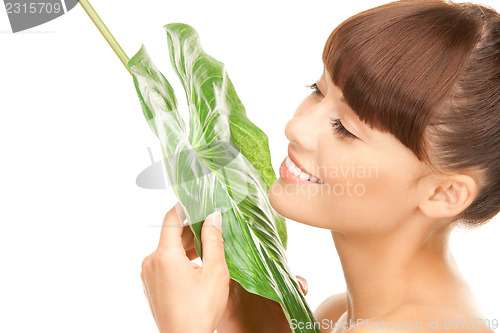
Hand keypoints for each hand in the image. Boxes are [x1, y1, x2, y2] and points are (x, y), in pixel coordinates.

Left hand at [163, 202, 308, 332]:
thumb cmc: (201, 310)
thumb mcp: (215, 271)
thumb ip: (213, 240)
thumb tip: (213, 216)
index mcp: (164, 255)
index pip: (170, 218)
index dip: (184, 206)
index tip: (196, 198)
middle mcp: (151, 262)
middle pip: (170, 235)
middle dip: (191, 230)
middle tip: (211, 226)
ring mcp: (148, 274)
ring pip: (168, 250)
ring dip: (186, 246)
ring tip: (208, 249)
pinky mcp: (150, 285)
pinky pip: (164, 263)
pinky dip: (179, 260)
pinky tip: (197, 266)